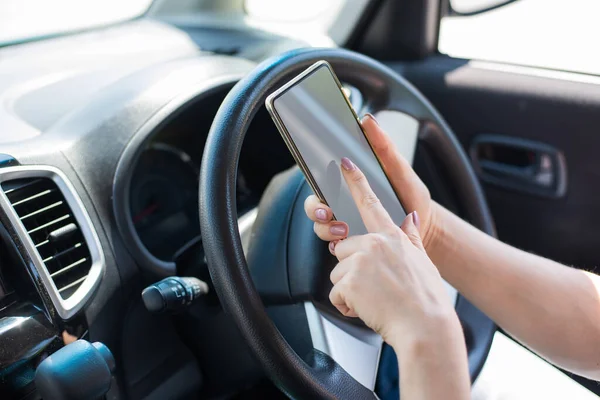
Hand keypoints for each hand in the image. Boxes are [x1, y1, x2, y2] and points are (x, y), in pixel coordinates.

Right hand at [304, 113, 440, 251]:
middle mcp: (343, 203)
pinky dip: (335, 245)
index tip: (320, 185)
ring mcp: (346, 223)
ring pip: (320, 226)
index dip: (315, 181)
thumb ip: (383, 146)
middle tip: (327, 213)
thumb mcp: (399, 169)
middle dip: (315, 209)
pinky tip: (345, 243)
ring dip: (325, 228)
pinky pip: (333, 245)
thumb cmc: (411, 195)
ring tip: (342, 231)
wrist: (427, 229)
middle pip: (314, 204)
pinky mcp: (352, 243)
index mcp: (350, 183)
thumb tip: (367, 120)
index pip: (321, 178)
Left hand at [326, 156, 458, 348]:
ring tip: (375, 300)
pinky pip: (336, 294)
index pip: (369, 203)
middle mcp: (374, 244)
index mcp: (392, 236)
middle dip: (351, 269)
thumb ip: (411, 238)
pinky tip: (367, 308)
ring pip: (337, 273)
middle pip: (342, 249)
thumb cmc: (427, 300)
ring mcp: (361, 261)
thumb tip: (410, 218)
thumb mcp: (423, 262)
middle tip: (374, 286)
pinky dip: (346, 305)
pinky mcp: (350, 280)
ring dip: (350, 290)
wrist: (426, 328)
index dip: (355, 182)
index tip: (343, 164)